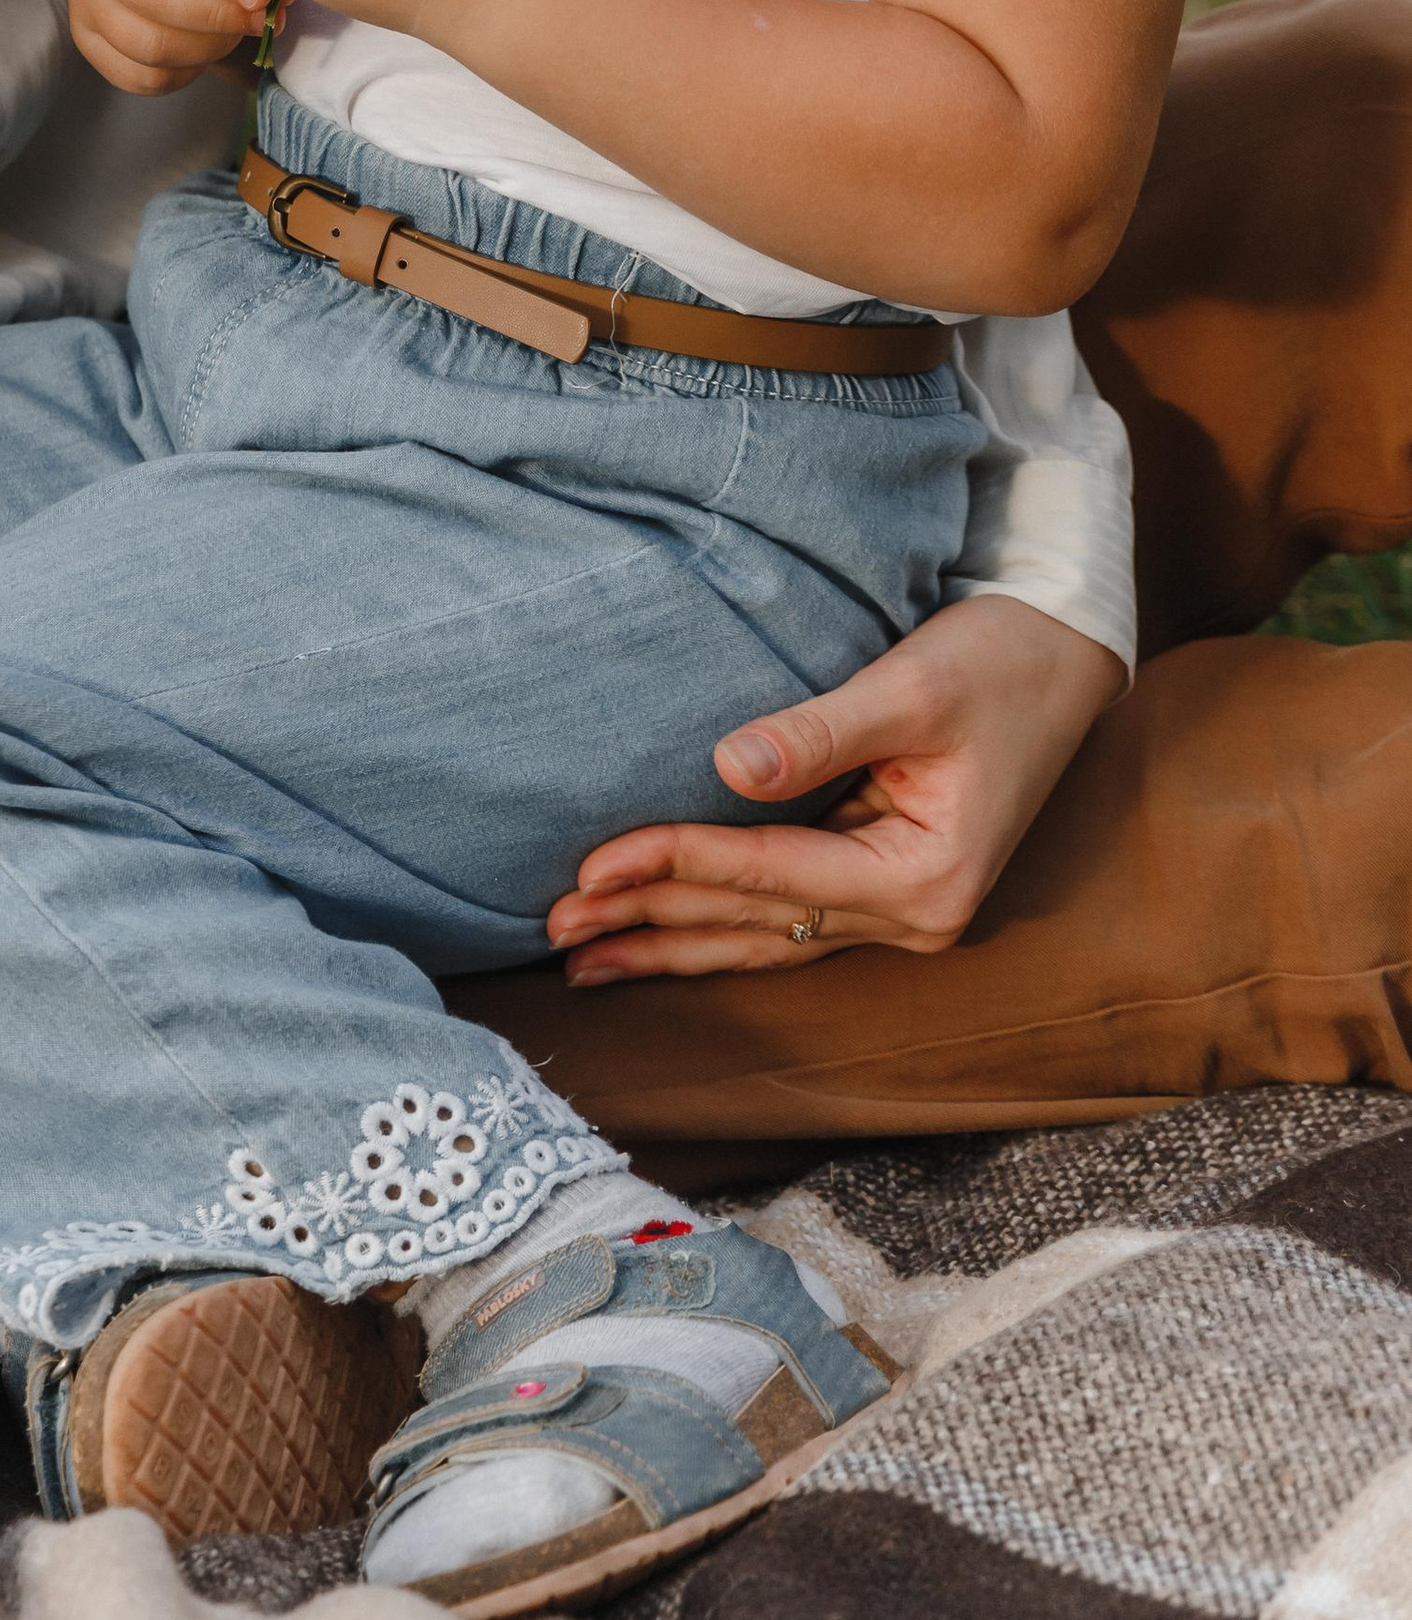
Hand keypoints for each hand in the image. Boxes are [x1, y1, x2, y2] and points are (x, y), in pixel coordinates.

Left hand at [543, 594, 1122, 978]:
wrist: (1065, 657)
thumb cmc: (998, 661)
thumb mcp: (914, 686)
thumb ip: (820, 730)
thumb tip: (727, 764)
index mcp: (924, 878)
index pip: (771, 876)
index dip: (676, 866)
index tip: (591, 868)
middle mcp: (914, 916)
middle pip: (757, 924)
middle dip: (651, 925)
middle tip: (554, 929)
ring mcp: (902, 911)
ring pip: (764, 938)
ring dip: (672, 946)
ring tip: (581, 962)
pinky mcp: (886, 886)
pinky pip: (784, 921)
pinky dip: (717, 928)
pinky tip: (657, 941)